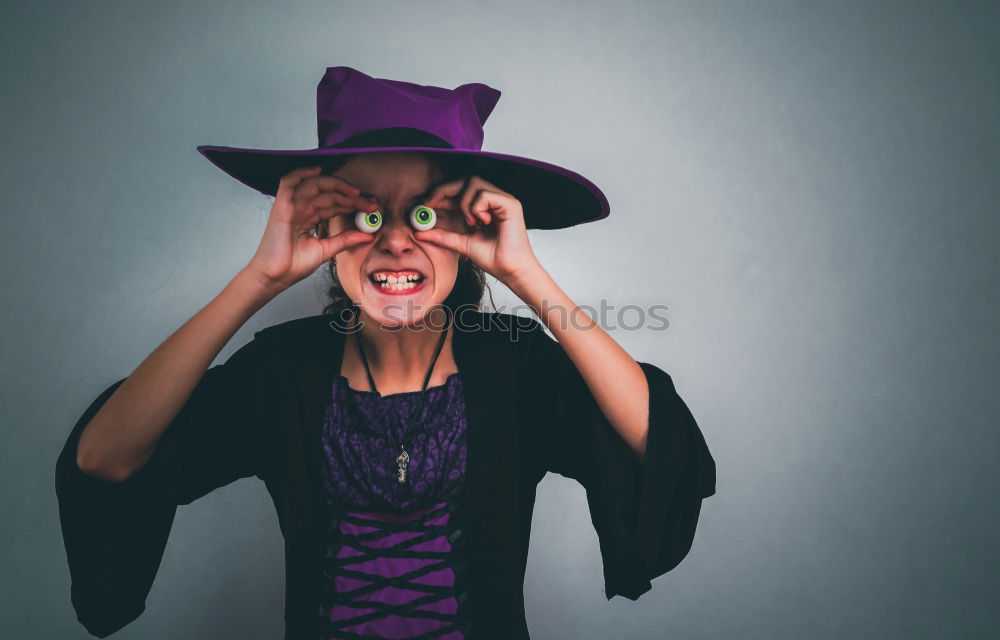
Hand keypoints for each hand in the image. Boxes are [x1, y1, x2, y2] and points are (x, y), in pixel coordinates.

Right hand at [244, 165, 377, 291]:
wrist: (275, 277)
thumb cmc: (292, 265)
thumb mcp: (326, 250)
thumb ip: (345, 240)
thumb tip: (368, 235)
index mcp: (310, 218)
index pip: (334, 204)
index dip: (353, 203)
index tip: (372, 207)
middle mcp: (301, 209)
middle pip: (328, 194)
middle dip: (351, 196)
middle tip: (370, 203)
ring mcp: (291, 206)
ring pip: (315, 186)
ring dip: (336, 186)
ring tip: (355, 192)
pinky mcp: (282, 207)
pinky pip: (289, 182)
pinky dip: (301, 173)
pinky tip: (317, 170)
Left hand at [414, 175, 540, 284]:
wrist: (510, 271)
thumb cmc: (494, 259)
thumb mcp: (461, 244)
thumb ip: (443, 236)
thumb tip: (420, 232)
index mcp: (485, 207)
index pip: (462, 190)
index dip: (442, 193)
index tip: (425, 204)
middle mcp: (495, 200)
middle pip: (466, 180)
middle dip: (445, 190)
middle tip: (431, 204)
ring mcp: (503, 200)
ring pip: (474, 183)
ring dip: (465, 203)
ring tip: (471, 223)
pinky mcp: (510, 204)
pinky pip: (484, 195)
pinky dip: (477, 208)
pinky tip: (483, 223)